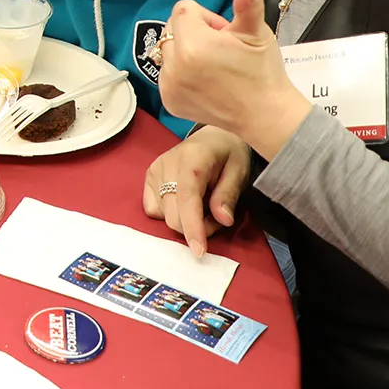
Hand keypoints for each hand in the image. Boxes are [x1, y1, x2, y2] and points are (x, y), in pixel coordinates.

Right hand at [143, 127, 251, 257]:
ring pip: (163, 215)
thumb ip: (228, 195)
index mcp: (192, 159)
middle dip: (196, 227)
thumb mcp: (239, 171)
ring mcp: (154, 170)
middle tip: (217, 217)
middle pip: (173, 214)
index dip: (193, 228)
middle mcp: (167, 164)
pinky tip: (184, 203)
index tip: (199, 251)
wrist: (213, 137)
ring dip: (185, 221)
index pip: (187, 199)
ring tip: (203, 206)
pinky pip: (153, 209)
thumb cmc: (229, 154)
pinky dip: (170, 213)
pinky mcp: (148, 176)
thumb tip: (222, 220)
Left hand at [158, 0, 311, 158]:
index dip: (206, 17)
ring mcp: (169, 86)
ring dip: (185, 52)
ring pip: (168, 51)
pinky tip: (205, 81)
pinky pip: (167, 74)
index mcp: (193, 43)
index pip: (184, 9)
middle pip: (172, 29)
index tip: (225, 33)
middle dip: (194, 32)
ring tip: (213, 65)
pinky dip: (181, 73)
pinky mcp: (169, 101)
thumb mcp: (257, 33)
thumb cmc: (262, 71)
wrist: (265, 115)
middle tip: (220, 49)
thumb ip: (248, 4)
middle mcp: (174, 65)